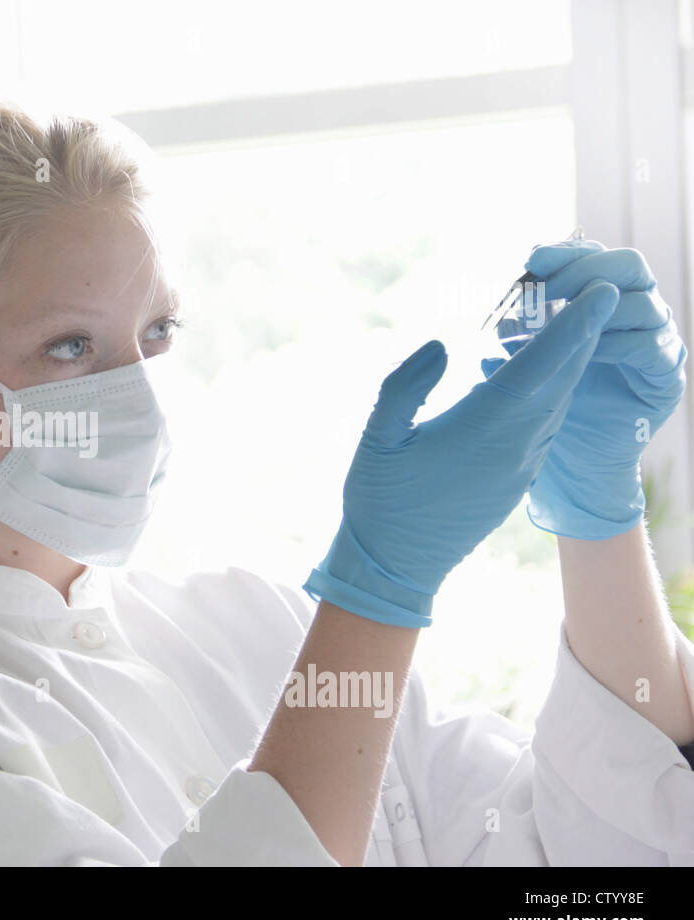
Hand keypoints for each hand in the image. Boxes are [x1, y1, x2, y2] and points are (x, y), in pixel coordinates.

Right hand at [303, 280, 619, 626]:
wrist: (395, 566)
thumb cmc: (379, 500)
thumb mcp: (377, 438)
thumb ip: (405, 386)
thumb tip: (441, 344)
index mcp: (482, 429)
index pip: (540, 366)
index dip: (573, 327)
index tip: (600, 294)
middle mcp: (514, 446)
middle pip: (563, 380)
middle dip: (585, 335)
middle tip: (596, 295)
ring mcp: (521, 466)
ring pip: (560, 403)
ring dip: (571, 364)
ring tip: (572, 327)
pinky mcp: (517, 480)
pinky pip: (548, 426)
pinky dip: (555, 393)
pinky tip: (544, 379)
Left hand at [481, 242, 687, 538]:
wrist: (568, 459)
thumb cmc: (543, 402)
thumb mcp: (523, 361)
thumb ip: (519, 333)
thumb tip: (503, 316)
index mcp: (600, 299)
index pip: (592, 256)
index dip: (565, 253)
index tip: (529, 262)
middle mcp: (634, 310)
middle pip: (628, 266)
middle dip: (585, 272)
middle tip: (545, 293)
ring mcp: (656, 339)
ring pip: (643, 303)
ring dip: (597, 312)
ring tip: (558, 328)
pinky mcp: (665, 375)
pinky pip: (652, 346)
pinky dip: (618, 344)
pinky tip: (587, 353)